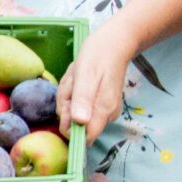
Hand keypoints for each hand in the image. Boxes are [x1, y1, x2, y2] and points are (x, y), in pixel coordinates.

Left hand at [57, 20, 138, 139]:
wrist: (114, 43)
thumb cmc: (98, 56)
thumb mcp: (85, 75)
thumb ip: (83, 100)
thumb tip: (79, 123)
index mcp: (103, 110)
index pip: (85, 137)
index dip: (69, 126)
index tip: (67, 104)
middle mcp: (106, 114)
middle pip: (76, 124)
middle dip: (66, 104)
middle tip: (72, 83)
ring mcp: (103, 109)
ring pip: (75, 113)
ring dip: (69, 96)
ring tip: (76, 78)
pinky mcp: (99, 103)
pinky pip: (79, 104)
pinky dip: (73, 93)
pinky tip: (78, 79)